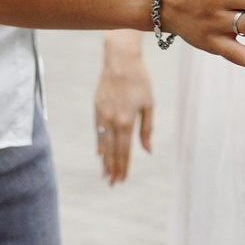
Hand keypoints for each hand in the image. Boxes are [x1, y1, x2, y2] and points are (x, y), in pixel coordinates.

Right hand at [93, 33, 153, 183]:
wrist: (120, 61)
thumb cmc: (140, 81)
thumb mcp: (149, 105)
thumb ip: (147, 129)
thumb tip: (147, 150)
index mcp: (127, 121)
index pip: (125, 150)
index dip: (124, 166)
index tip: (122, 179)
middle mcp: (112, 121)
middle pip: (112, 150)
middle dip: (113, 168)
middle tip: (113, 183)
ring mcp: (102, 115)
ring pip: (103, 143)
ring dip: (104, 160)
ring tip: (105, 174)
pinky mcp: (96, 107)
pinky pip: (97, 130)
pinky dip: (99, 143)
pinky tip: (99, 153)